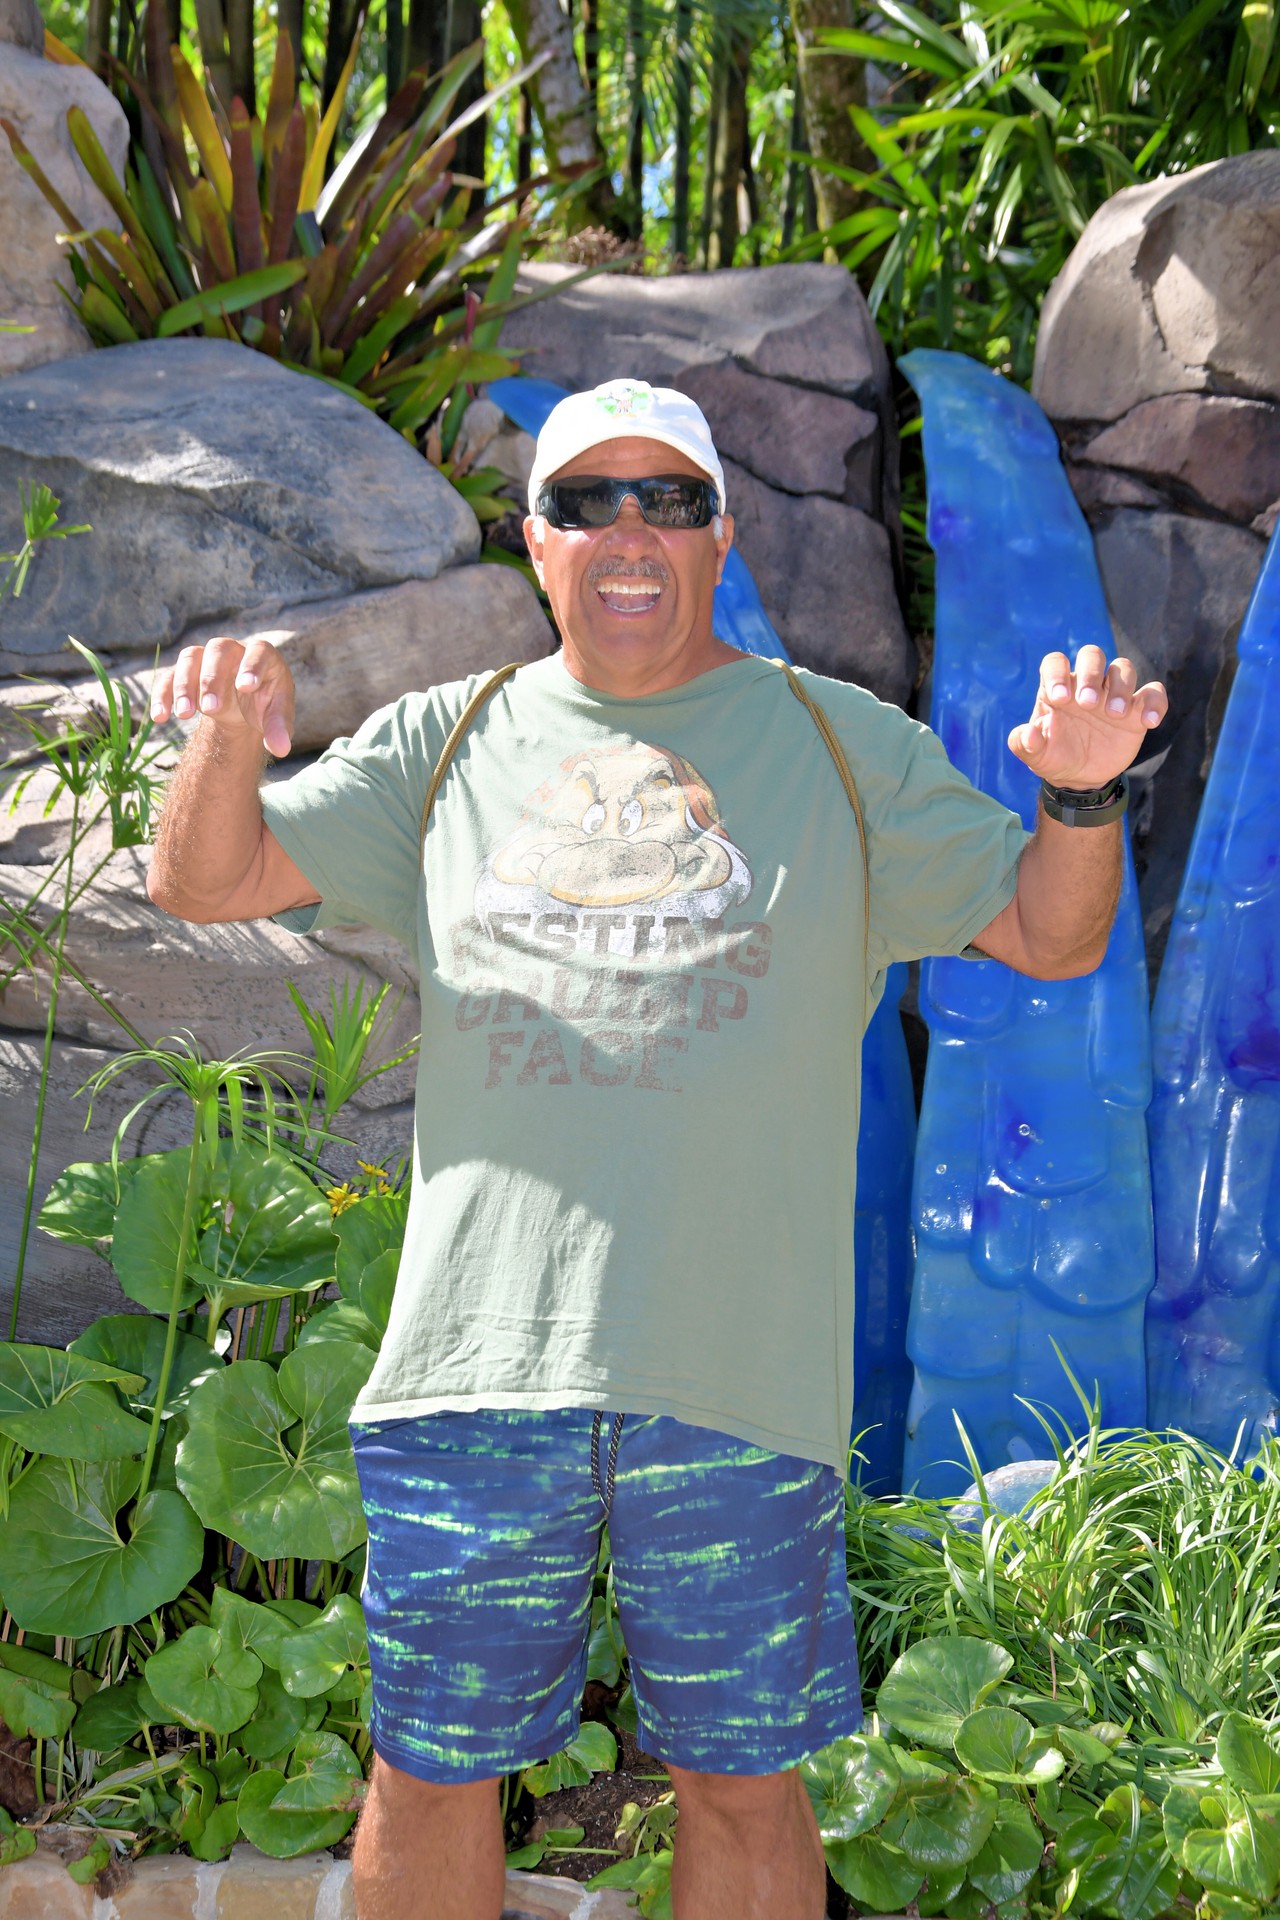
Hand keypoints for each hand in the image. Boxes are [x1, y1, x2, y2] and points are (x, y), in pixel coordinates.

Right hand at [150, 637, 294, 759]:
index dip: (252, 666)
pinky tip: (160, 717)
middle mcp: (233, 650)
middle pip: (219, 650)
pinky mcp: (186, 672)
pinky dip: (163, 694)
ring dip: (185, 685)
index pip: (258, 652)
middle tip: (211, 709)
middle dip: (213, 679)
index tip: (246, 687)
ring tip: (185, 715)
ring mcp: (207, 658)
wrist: (245, 705)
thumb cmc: (265, 705)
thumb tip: (280, 748)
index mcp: (262, 656)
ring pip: (190, 658)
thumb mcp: (276, 718)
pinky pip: (169, 676)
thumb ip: (279, 730)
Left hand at [1008, 646, 1166, 788]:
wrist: (1081, 777)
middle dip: (1091, 674)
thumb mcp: (1036, 756)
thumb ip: (1024, 744)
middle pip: (1092, 655)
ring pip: (1123, 668)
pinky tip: (1148, 722)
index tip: (1060, 699)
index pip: (1055, 662)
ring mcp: (1113, 694)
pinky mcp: (1137, 709)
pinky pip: (1153, 693)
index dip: (1057, 673)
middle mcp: (1086, 684)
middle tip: (1089, 704)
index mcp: (1058, 688)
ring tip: (1114, 715)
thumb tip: (1028, 734)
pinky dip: (1154, 703)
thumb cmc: (1055, 757)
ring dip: (1121, 687)